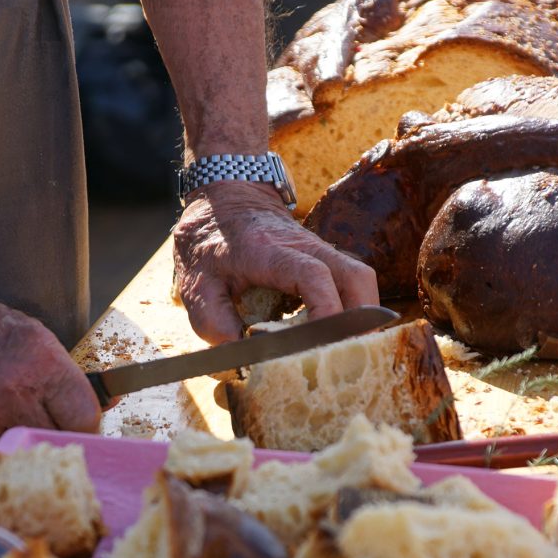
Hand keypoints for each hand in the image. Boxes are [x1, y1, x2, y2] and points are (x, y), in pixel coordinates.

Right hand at [0, 287, 101, 460]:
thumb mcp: (31, 336)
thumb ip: (66, 376)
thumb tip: (107, 402)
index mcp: (39, 367)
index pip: (85, 419)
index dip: (86, 422)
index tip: (80, 422)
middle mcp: (10, 400)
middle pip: (55, 443)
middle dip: (55, 434)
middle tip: (43, 420)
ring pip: (18, 455)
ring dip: (18, 441)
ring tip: (0, 412)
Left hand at [173, 181, 379, 343]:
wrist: (223, 203)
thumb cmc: (209, 243)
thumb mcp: (196, 283)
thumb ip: (213, 320)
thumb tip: (239, 354)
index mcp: (270, 251)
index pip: (314, 276)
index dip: (326, 311)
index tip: (320, 344)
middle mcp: (304, 246)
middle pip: (357, 277)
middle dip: (360, 319)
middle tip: (348, 353)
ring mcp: (319, 250)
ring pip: (361, 278)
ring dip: (361, 314)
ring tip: (346, 347)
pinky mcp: (324, 259)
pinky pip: (351, 282)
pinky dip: (353, 307)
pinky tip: (337, 333)